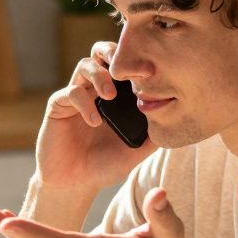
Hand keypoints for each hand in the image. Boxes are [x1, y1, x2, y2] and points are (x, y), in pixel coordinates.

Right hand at [36, 41, 157, 193]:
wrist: (74, 184)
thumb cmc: (103, 166)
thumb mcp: (135, 151)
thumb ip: (153, 135)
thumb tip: (178, 120)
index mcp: (114, 94)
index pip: (124, 65)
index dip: (136, 62)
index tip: (152, 71)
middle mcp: (94, 89)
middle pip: (101, 52)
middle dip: (114, 52)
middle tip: (130, 68)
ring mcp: (76, 95)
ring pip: (85, 65)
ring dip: (100, 75)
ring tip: (110, 95)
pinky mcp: (58, 106)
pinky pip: (71, 92)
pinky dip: (84, 103)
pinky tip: (95, 121)